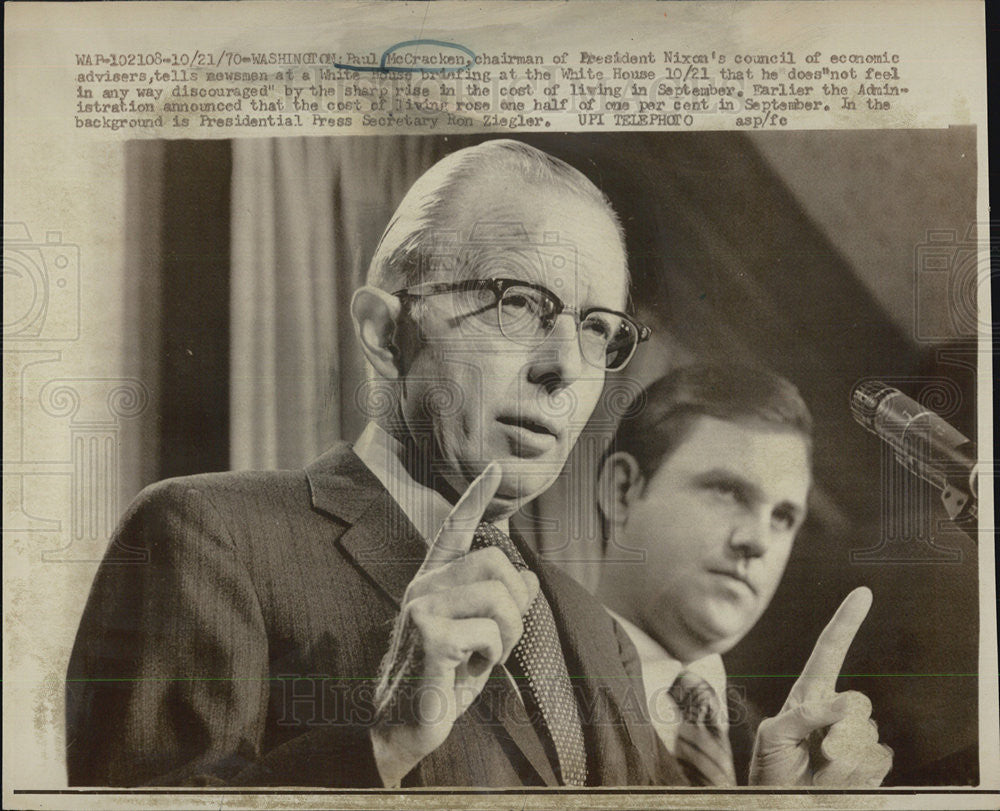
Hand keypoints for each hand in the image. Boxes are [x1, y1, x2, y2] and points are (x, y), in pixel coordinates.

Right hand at [368, 462, 539, 785]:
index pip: (454, 529)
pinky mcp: (430, 635)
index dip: (476, 497)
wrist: (403, 727)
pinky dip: (493, 656)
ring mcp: (423, 608)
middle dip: (515, 603)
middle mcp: (423, 586)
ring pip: (499, 596)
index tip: (494, 468)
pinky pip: (491, 632)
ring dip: (508, 633)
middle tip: (499, 639)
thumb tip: (530, 578)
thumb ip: (498, 606)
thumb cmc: (441, 682)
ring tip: (484, 656)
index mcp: (431, 582)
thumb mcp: (477, 638)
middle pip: (496, 562)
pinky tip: (468, 670)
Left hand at [749, 587, 892, 785]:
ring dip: (844, 759)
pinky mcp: (870, 763)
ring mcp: (855, 736)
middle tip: (820, 753)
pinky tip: (838, 780)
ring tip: (819, 770)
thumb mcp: (774, 736)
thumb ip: (805, 714)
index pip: (830, 651)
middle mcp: (836, 711)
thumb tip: (847, 701)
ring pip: (868, 736)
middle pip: (859, 704)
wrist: (782, 803)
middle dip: (840, 731)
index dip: (846, 621)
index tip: (863, 593)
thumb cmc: (771, 770)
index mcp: (809, 695)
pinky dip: (860, 773)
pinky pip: (880, 759)